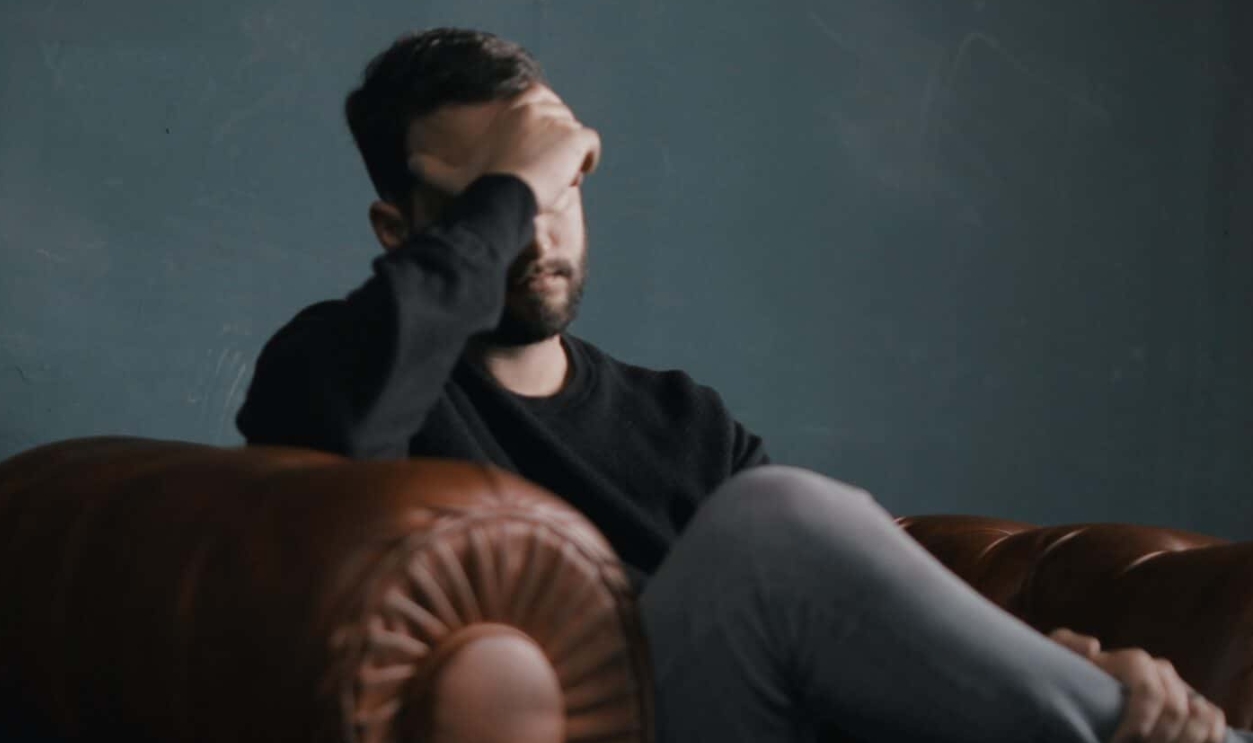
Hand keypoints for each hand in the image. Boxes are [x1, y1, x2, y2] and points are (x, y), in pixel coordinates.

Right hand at [409, 85, 600, 212]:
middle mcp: (536, 105)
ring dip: (569, 157)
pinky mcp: (576, 137)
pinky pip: (591, 145)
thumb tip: (409, 164)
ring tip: (554, 180)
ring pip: (574, 136)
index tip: (536, 152)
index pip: (539, 102)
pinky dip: (587, 161)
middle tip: (544, 172)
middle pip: (561, 119)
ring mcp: (558, 119)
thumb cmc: (479, 187)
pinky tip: (572, 178)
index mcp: (512, 107)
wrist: (503, 195)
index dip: (541, 128)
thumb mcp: (452, 176)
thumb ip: (432, 168)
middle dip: (557, 143)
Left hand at [1048, 628, 1226, 742]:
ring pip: (1199, 714)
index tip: (1120, 741)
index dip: (1140, 718)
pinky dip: (1208, 736)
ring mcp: (1177, 689)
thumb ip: (1066, 645)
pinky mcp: (1188, 706)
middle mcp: (1160, 672)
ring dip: (1183, 740)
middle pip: (1175, 707)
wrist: (1075, 690)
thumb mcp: (1059, 658)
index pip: (1149, 687)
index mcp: (1131, 663)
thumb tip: (1094, 646)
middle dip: (1158, 737)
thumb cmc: (1067, 676)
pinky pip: (1212, 719)